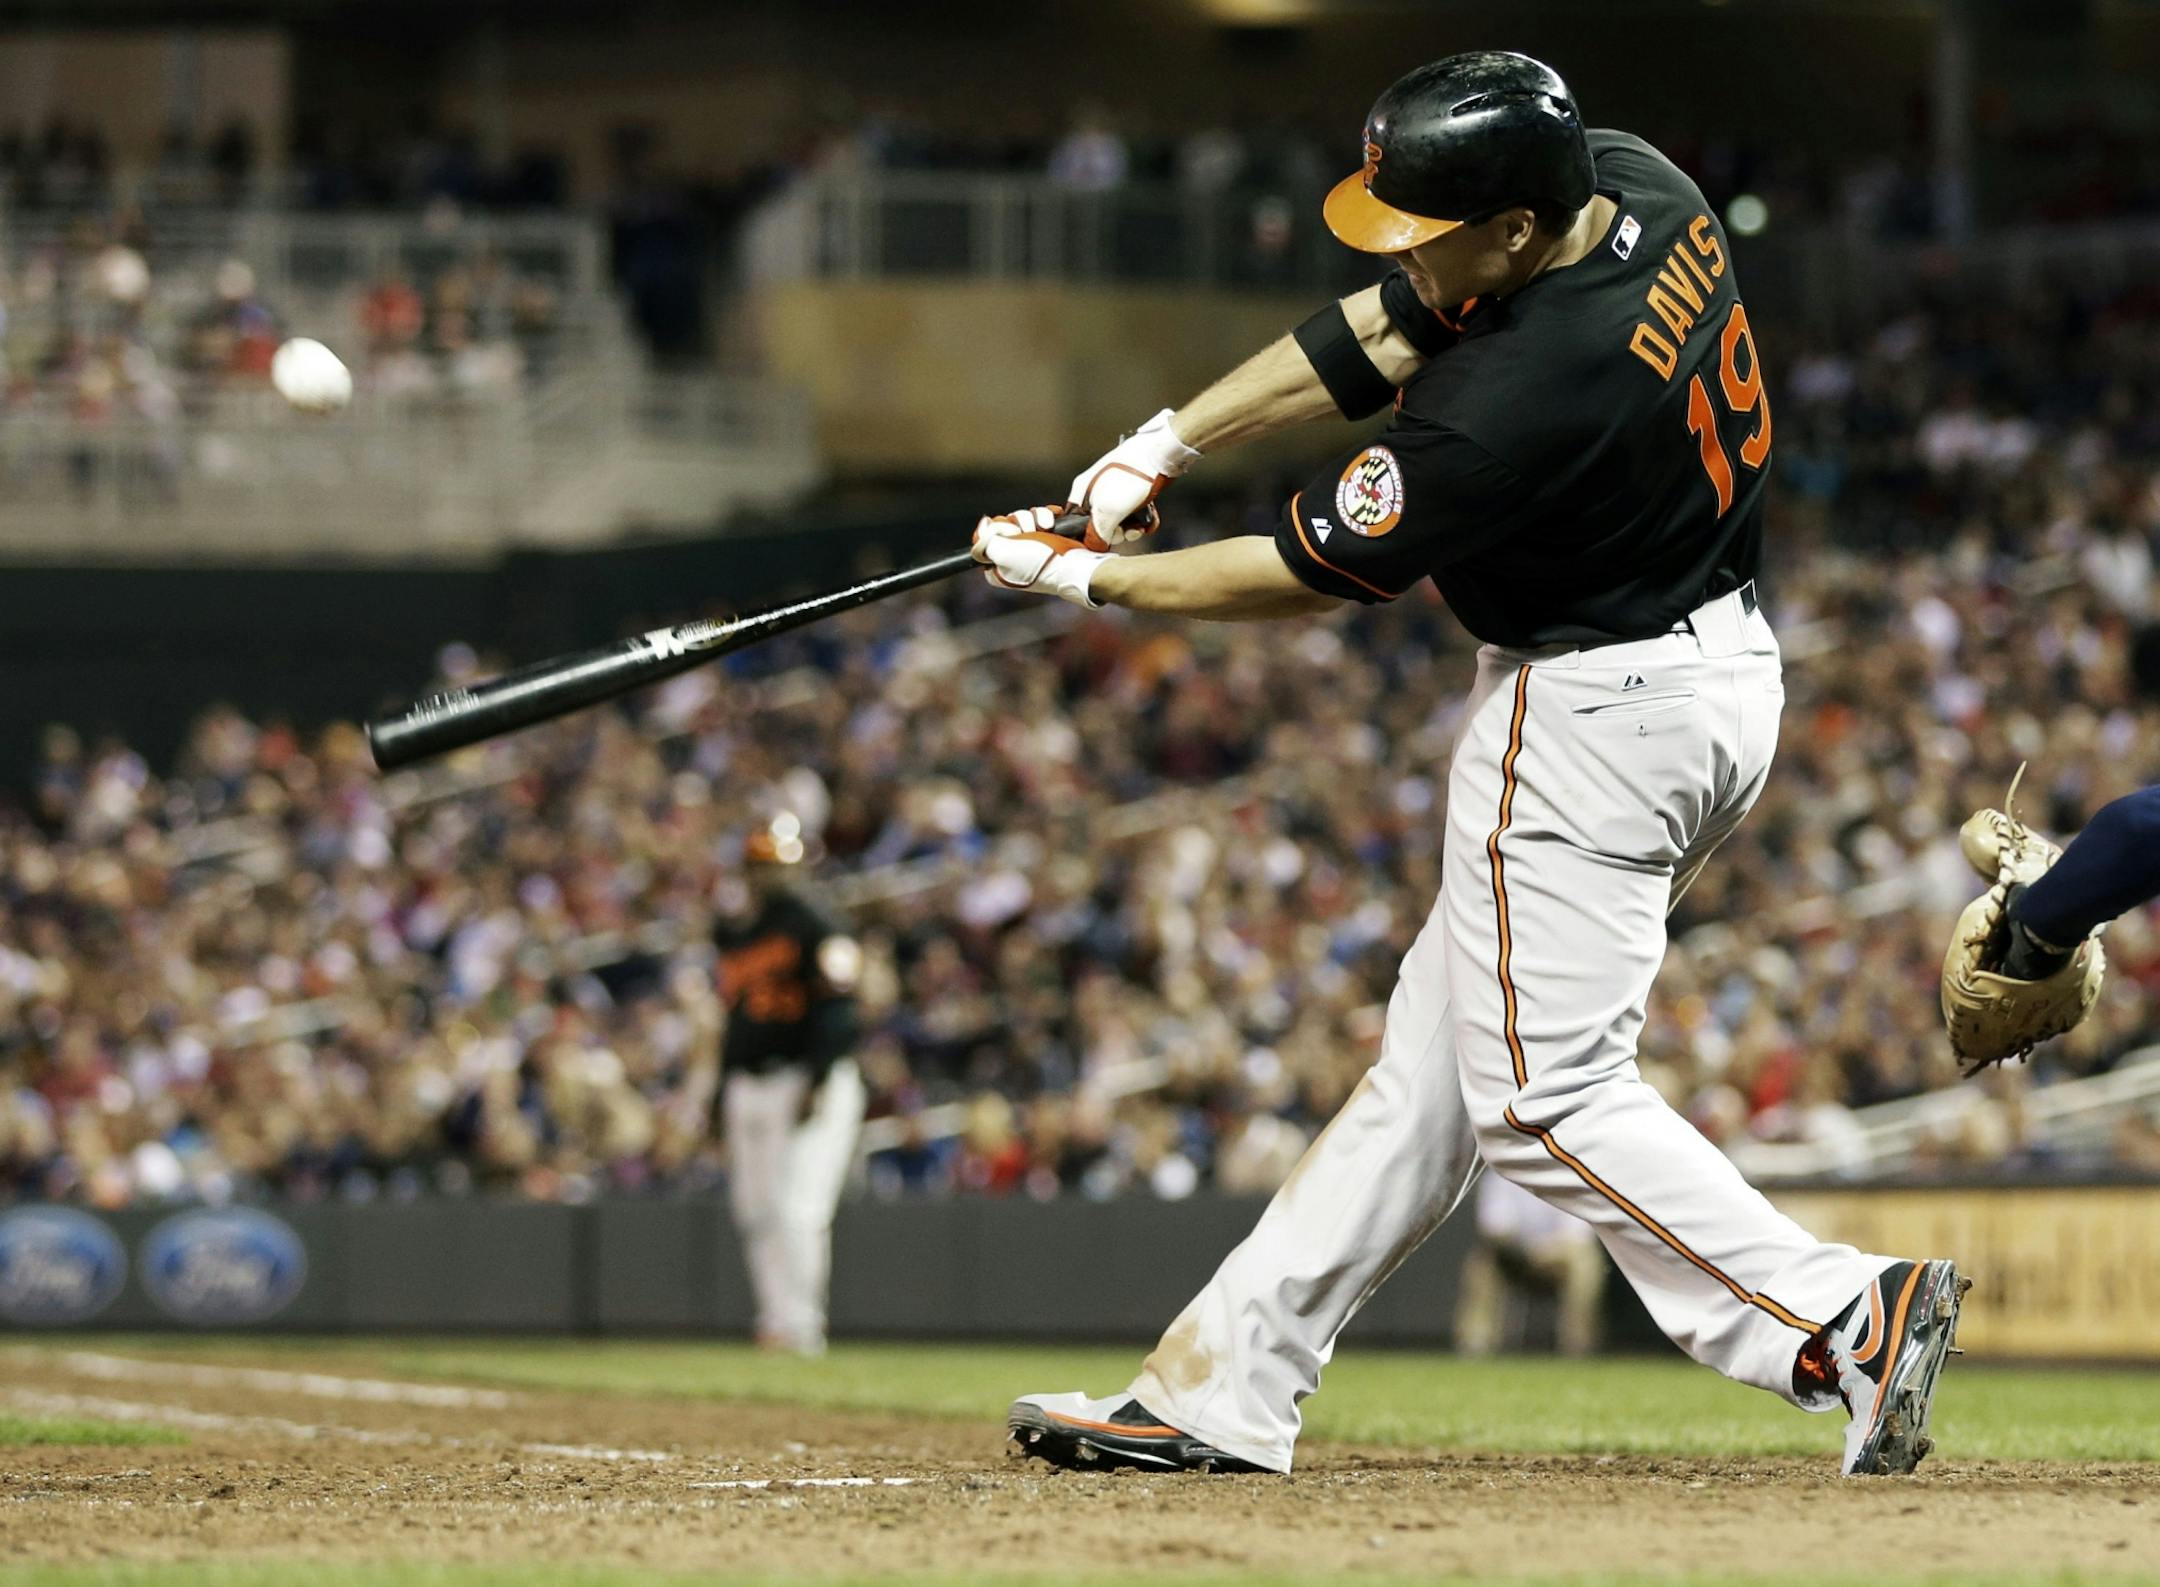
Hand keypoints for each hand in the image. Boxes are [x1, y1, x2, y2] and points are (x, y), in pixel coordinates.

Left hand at [971, 507, 1107, 607]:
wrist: (1077, 565)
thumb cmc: (1041, 563)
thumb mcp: (1003, 554)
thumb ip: (984, 540)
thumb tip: (983, 527)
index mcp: (997, 566)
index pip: (983, 537)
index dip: (995, 529)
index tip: (1010, 533)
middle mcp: (1012, 556)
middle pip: (1003, 524)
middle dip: (1017, 521)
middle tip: (1028, 532)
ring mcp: (1030, 546)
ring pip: (1022, 517)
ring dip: (1034, 518)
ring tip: (1046, 529)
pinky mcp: (1047, 536)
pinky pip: (1039, 516)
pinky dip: (1046, 515)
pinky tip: (1052, 522)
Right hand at [1067, 407, 1202, 547]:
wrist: (1159, 455)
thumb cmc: (1130, 478)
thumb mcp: (1107, 511)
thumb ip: (1098, 532)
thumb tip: (1095, 545)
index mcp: (1082, 492)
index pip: (1074, 522)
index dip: (1087, 536)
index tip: (1101, 541)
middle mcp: (1095, 492)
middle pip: (1099, 525)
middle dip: (1114, 534)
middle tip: (1125, 531)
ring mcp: (1115, 492)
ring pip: (1118, 522)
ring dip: (1130, 530)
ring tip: (1140, 528)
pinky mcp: (1132, 492)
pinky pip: (1132, 515)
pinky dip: (1141, 522)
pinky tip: (1148, 522)